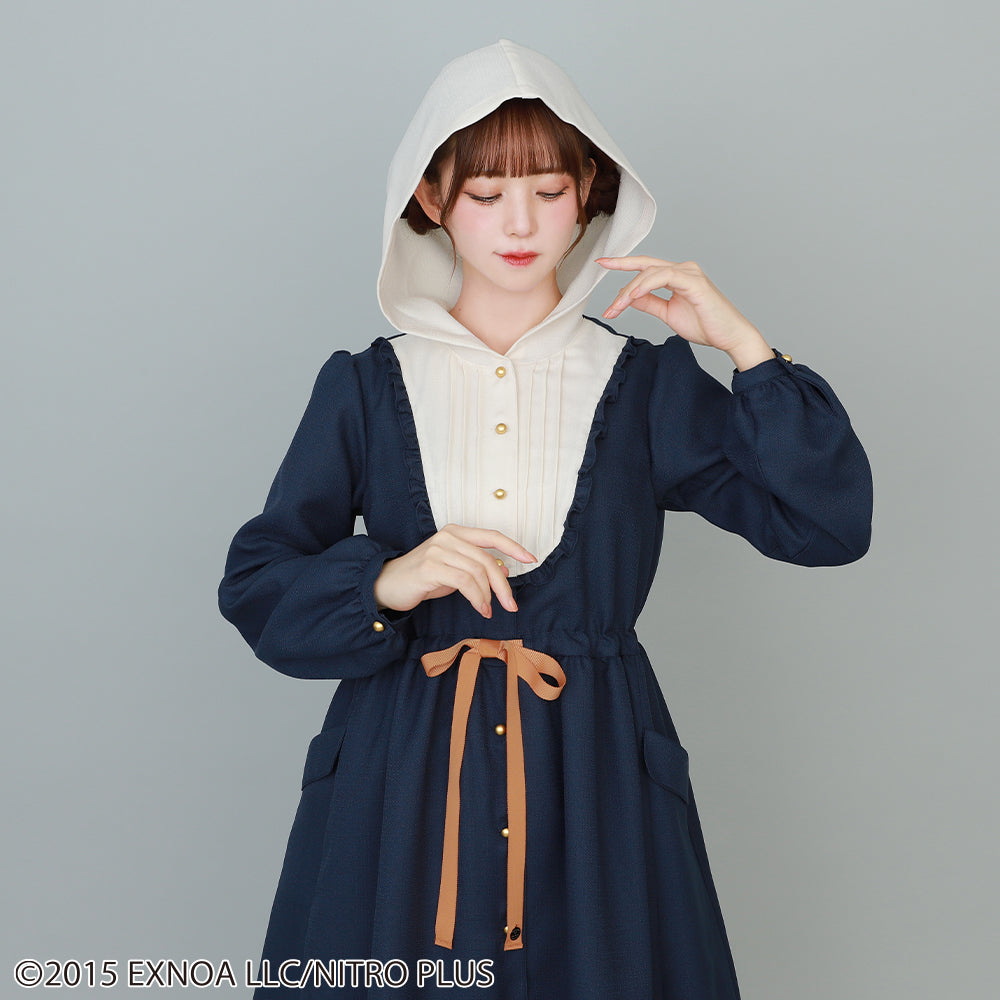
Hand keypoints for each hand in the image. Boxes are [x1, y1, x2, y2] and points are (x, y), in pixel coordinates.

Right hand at [373, 524, 536, 619]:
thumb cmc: (422, 579)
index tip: (532, 559)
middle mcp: (448, 537)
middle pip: (487, 559)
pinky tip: (480, 608)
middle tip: (511, 604)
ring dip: (489, 595)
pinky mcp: (430, 566)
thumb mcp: (454, 571)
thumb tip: (504, 570)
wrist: (386, 585)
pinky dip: (477, 597)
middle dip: (503, 585)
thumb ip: (476, 567)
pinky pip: (464, 581)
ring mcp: (438, 549)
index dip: (514, 547)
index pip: (492, 536)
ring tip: (489, 610)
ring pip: (477, 571)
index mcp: (456, 532)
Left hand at [596, 256, 774, 370]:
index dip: (623, 263)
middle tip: (605, 286)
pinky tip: (634, 296)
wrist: (729, 337)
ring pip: (651, 272)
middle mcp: (683, 269)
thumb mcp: (667, 314)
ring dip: (630, 290)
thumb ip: (649, 303)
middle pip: (645, 265)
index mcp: (676, 276)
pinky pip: (665, 277)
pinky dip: (647, 285)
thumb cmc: (705, 325)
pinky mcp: (695, 282)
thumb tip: (628, 297)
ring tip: (618, 306)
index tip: (602, 263)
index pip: (645, 266)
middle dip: (621, 272)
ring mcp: (690, 273)